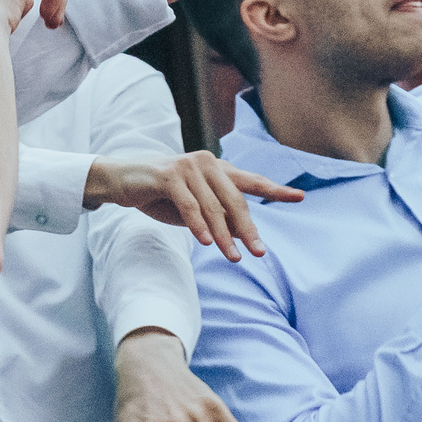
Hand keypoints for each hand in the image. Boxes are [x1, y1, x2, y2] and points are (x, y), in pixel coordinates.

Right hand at [84, 151, 304, 260]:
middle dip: (249, 229)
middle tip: (259, 253)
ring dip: (224, 236)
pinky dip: (199, 225)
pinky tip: (207, 242)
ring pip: (213, 207)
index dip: (276, 190)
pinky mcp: (169, 175)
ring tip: (234, 258)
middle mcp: (207, 163)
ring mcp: (188, 166)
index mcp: (217, 168)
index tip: (300, 197)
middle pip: (235, 200)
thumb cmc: (160, 195)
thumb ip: (218, 215)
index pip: (251, 180)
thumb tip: (244, 234)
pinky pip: (189, 205)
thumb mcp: (194, 209)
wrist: (121, 180)